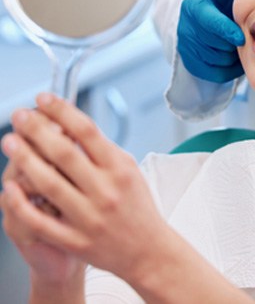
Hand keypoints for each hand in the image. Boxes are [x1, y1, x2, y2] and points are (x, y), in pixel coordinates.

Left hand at [0, 94, 173, 284]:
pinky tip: (9, 186)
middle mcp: (105, 191)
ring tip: (10, 141)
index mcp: (120, 169)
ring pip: (49, 184)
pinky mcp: (75, 240)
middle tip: (20, 115)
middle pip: (65, 153)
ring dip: (25, 159)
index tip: (44, 99)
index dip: (63, 111)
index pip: (87, 132)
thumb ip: (104, 150)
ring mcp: (89, 217)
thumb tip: (73, 126)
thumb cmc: (137, 207)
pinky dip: (22, 203)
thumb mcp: (130, 170)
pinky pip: (41, 220)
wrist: (147, 250)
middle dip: (38, 130)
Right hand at [177, 0, 244, 82]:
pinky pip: (213, 73)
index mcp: (194, 6)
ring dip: (232, 56)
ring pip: (215, 60)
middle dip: (232, 43)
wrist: (209, 18)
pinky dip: (228, 69)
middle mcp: (186, 27)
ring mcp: (186, 46)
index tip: (241, 37)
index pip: (207, 22)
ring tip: (239, 45)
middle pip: (213, 44)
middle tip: (245, 38)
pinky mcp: (191, 63)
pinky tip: (234, 56)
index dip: (224, 31)